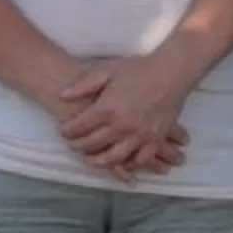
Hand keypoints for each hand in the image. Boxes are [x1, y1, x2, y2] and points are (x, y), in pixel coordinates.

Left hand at [57, 56, 196, 183]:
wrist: (171, 72)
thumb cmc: (138, 69)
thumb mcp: (107, 71)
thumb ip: (83, 85)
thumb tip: (60, 94)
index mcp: (107, 108)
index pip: (79, 127)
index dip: (67, 131)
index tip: (63, 130)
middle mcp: (121, 126)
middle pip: (92, 145)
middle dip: (78, 146)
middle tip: (72, 144)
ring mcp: (139, 135)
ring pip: (114, 158)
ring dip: (98, 160)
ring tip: (90, 158)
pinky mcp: (155, 139)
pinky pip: (140, 159)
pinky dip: (129, 163)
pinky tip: (122, 161)